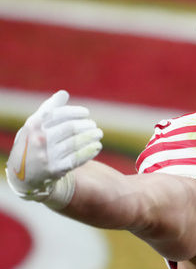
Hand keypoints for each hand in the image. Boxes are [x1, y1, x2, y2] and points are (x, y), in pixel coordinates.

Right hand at [5, 90, 102, 208]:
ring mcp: (48, 156)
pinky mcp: (56, 169)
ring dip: (91, 137)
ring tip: (98, 133)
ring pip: (76, 143)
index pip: (59, 114)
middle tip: (94, 125)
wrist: (23, 175)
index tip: (86, 113)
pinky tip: (97, 146)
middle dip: (86, 125)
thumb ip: (48, 109)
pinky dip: (90, 151)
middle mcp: (39, 140)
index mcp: (33, 126)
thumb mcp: (33, 126)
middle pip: (71, 128)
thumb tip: (64, 93)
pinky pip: (78, 158)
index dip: (76, 112)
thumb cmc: (32, 143)